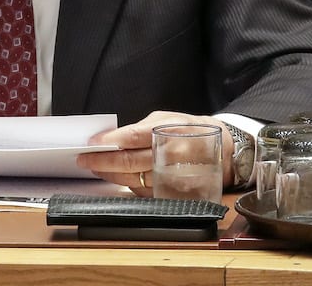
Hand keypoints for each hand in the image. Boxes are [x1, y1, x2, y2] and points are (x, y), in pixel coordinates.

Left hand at [76, 110, 233, 192]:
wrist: (227, 152)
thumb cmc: (193, 130)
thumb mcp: (169, 118)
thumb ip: (143, 127)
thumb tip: (114, 137)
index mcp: (167, 132)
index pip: (132, 137)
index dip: (109, 141)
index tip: (91, 143)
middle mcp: (169, 156)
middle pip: (129, 162)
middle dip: (102, 161)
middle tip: (83, 159)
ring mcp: (171, 177)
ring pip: (133, 179)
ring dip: (110, 175)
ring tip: (95, 167)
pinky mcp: (173, 193)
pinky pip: (144, 190)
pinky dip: (126, 184)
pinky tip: (116, 177)